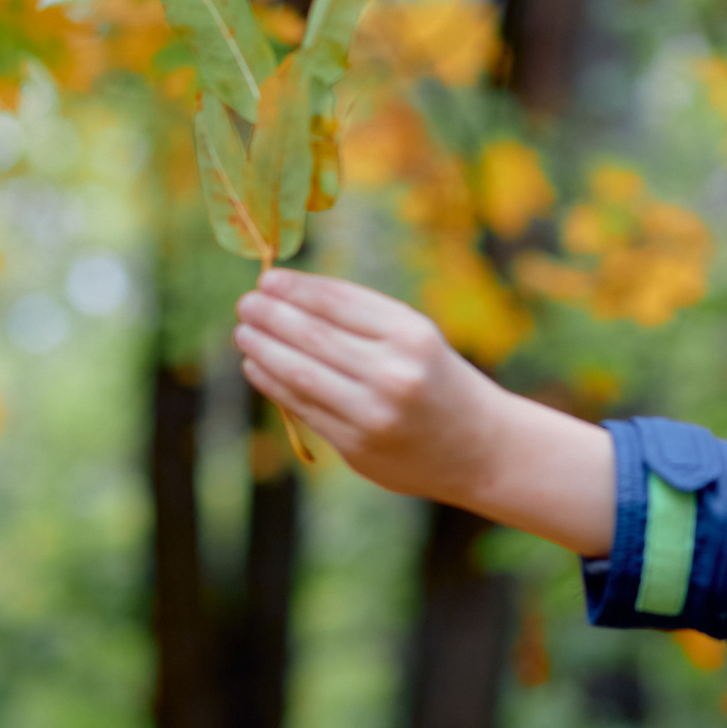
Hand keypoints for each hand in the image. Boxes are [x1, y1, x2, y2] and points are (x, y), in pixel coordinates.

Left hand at [233, 269, 617, 555]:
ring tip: (244, 334)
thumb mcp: (416, 339)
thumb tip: (288, 298)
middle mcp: (394, 372)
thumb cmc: (440, 382)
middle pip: (313, 336)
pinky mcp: (359, 446)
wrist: (481, 448)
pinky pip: (304, 408)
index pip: (338, 302)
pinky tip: (257, 367)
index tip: (267, 279)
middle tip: (245, 303)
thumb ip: (362, 322)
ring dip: (263, 350)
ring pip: (300, 374)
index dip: (296, 288)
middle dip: (271, 316)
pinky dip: (274, 384)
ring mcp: (375, 413)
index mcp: (411, 334)